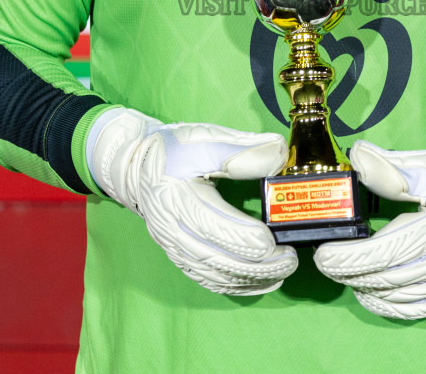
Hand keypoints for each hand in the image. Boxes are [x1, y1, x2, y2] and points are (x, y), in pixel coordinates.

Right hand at [86, 106, 297, 295]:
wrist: (136, 169)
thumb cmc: (171, 151)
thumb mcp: (202, 139)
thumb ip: (240, 149)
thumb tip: (277, 153)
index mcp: (175, 196)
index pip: (211, 225)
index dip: (242, 236)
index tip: (272, 240)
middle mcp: (171, 229)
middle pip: (215, 257)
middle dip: (256, 264)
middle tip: (289, 258)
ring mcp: (174, 247)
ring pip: (214, 274)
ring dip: (250, 278)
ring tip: (282, 271)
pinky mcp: (179, 257)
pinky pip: (208, 279)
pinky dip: (235, 285)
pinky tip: (260, 283)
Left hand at [313, 137, 425, 319]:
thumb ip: (391, 168)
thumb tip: (357, 157)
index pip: (382, 255)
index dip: (348, 259)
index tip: (324, 253)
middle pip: (382, 278)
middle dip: (347, 272)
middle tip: (325, 259)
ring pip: (393, 296)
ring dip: (362, 286)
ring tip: (344, 270)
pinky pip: (413, 309)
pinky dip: (387, 304)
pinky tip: (370, 292)